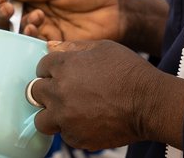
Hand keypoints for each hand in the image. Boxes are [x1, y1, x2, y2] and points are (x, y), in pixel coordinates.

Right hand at [0, 0, 169, 53]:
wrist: (119, 11)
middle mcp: (38, 14)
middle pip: (8, 18)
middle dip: (2, 14)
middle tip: (8, 9)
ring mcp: (45, 32)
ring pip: (18, 33)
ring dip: (19, 25)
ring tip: (36, 17)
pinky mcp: (54, 47)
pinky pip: (34, 46)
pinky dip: (30, 38)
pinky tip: (38, 29)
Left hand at [28, 41, 183, 150]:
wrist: (148, 102)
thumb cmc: (129, 72)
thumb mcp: (103, 47)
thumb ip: (74, 47)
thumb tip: (51, 46)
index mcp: (64, 66)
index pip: (41, 67)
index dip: (51, 70)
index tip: (60, 74)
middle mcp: (59, 92)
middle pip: (35, 92)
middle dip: (47, 91)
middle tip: (64, 92)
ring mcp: (65, 117)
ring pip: (42, 119)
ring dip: (52, 114)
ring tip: (70, 111)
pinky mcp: (75, 137)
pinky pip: (63, 134)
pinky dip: (72, 129)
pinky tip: (89, 121)